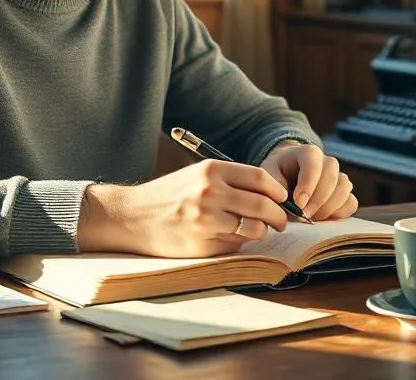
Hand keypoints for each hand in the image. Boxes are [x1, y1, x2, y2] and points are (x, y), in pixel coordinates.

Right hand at [77, 160, 290, 257]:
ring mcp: (206, 219)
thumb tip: (271, 196)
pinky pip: (235, 246)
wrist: (133, 217)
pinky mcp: (202, 243)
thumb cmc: (169, 195)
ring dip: (261, 231)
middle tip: (281, 222)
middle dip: (279, 216)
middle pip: (263, 204)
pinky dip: (240, 244)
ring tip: (256, 230)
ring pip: (254, 228)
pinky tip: (230, 238)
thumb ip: (230, 182)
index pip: (260, 178)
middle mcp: (210, 192)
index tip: (282, 199)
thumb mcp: (197, 176)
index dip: (277, 191)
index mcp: (211, 170)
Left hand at [259, 143, 357, 220]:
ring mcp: (339, 176)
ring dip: (328, 208)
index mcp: (308, 152)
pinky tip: (322, 218)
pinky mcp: (345, 192)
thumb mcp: (267, 174)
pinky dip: (339, 213)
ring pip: (344, 189)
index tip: (298, 203)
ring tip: (310, 217)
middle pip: (331, 178)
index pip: (313, 164)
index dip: (308, 185)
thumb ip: (273, 184)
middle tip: (303, 216)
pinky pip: (351, 203)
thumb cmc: (277, 173)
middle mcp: (328, 161)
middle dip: (317, 201)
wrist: (288, 174)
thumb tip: (287, 202)